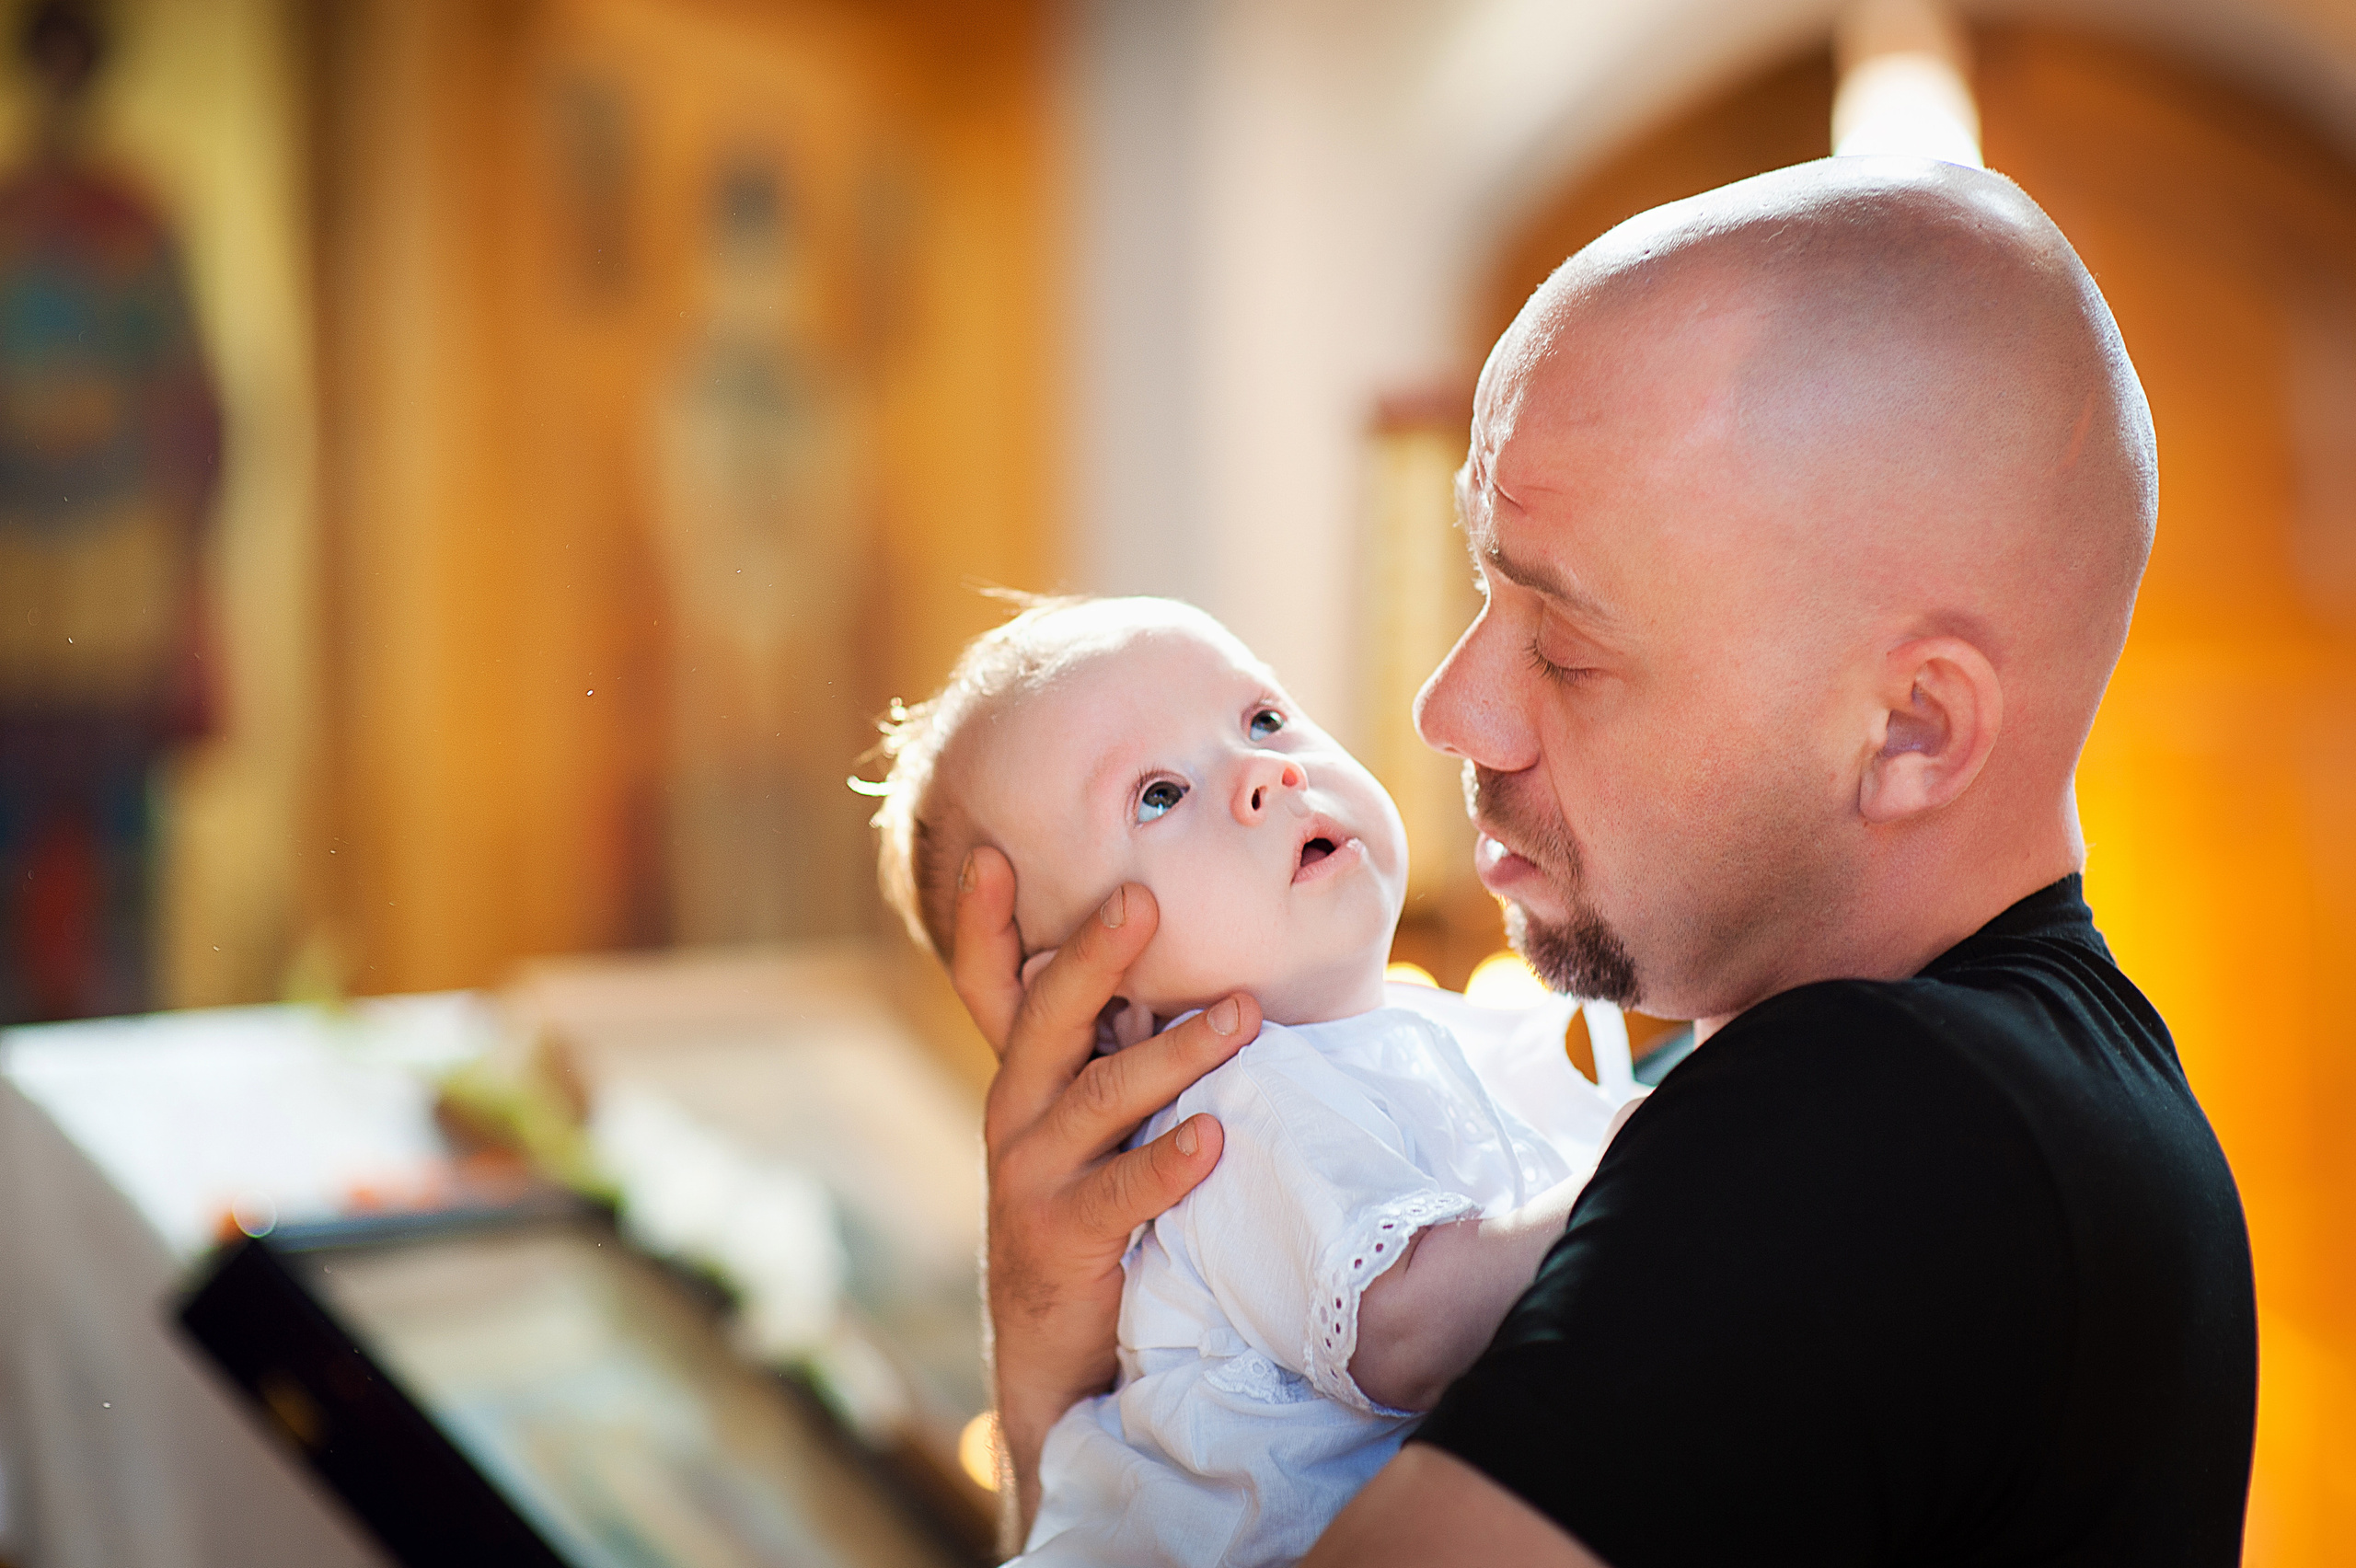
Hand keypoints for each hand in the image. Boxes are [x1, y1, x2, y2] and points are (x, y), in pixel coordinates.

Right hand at [952, 846, 1261, 1537]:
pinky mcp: (1062, 1237)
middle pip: (1045, 1019)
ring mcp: (1032, 1177)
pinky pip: (1121, 1193)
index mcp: (1025, 1077)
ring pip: (1098, 1097)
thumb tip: (1219, 973)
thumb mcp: (1100, 1122)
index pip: (994, 985)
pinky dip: (1167, 1162)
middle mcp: (1015, 1115)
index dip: (984, 922)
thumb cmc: (1102, 1210)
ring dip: (1172, 1053)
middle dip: (1093, 955)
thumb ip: (1126, 1052)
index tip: (994, 852)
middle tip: (1142, 897)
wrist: (1060, 1349)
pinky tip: (1213, 1138)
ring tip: (1240, 1015)